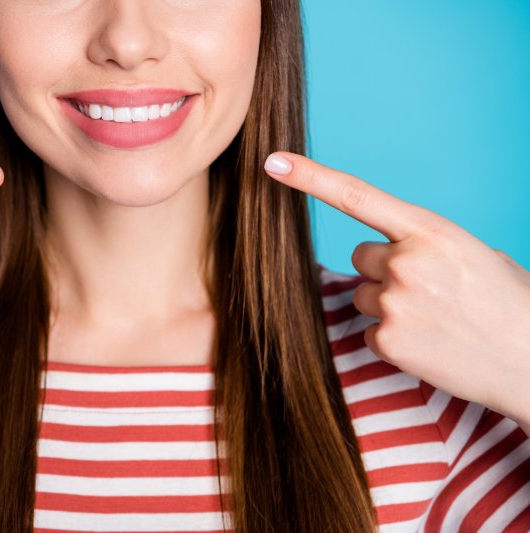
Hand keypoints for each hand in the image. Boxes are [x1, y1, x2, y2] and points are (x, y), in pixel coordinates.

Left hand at [264, 152, 529, 426]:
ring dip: (387, 303)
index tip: (273, 162)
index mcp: (432, 232)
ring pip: (362, 294)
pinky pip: (369, 330)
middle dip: (384, 269)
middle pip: (360, 255)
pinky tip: (430, 343)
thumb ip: (426, 244)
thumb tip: (391, 252)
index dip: (310, 178)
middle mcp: (406, 263)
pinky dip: (393, 337)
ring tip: (436, 318)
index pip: (358, 196)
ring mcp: (393, 303)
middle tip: (430, 290)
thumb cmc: (510, 304)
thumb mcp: (475, 254)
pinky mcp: (386, 340)